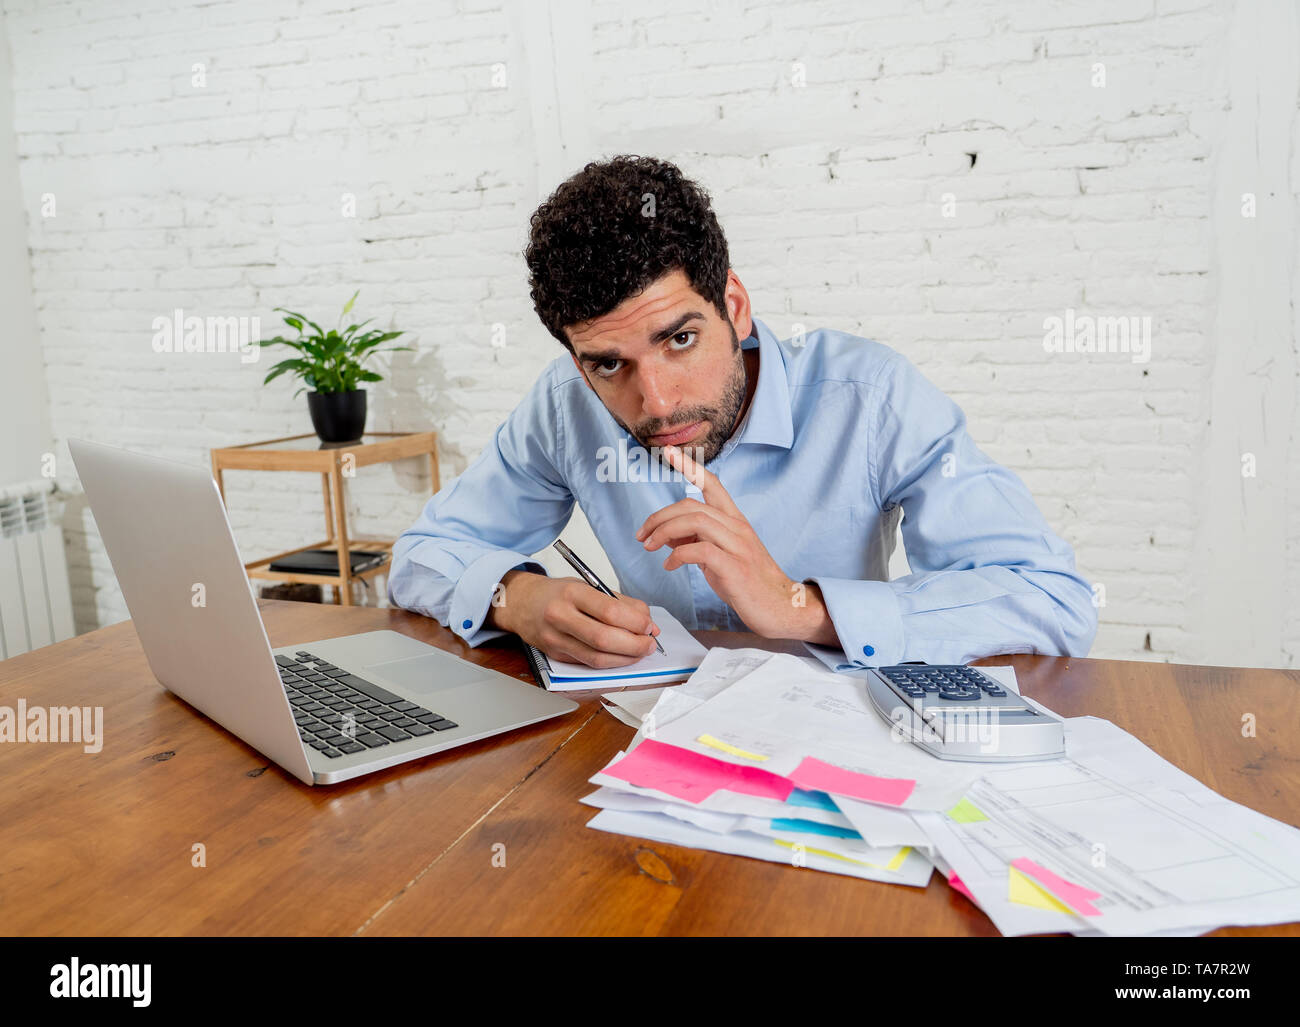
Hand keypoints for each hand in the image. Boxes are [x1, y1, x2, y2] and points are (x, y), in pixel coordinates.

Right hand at [493, 570, 660, 668]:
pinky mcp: (556, 655)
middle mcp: (560, 616)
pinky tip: (622, 656)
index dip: (635, 622)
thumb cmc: (558, 593)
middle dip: (634, 644)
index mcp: (571, 593)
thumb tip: (648, 622)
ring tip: (641, 651)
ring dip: (626, 658)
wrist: (522, 603)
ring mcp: (555, 639)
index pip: (609, 611)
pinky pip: (589, 663)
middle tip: (650, 643)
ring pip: (597, 658)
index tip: (649, 625)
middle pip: (604, 638)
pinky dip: (611, 662)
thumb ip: (620, 603)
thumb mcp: (588, 585)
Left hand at [636, 444, 813, 639]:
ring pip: (695, 521)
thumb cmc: (750, 583)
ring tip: (649, 546)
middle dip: (659, 517)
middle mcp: (738, 527)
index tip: (669, 451)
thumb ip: (696, 541)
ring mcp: (738, 546)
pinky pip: (700, 550)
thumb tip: (666, 536)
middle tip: (641, 534)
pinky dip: (677, 555)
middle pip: (692, 505)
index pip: (712, 484)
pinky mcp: (735, 567)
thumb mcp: (720, 556)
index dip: (690, 466)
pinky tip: (669, 565)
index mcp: (735, 521)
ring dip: (664, 532)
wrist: (781, 607)